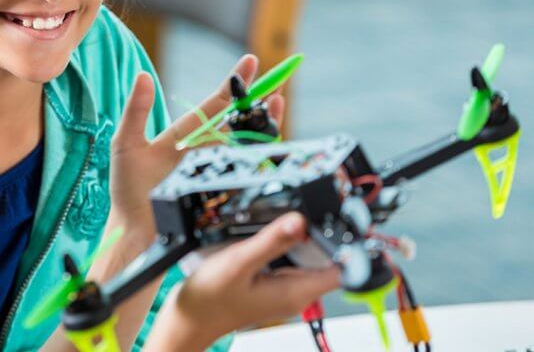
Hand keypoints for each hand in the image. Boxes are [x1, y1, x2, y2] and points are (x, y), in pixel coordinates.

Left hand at [108, 54, 284, 225]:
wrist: (134, 227)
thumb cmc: (128, 186)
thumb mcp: (127, 142)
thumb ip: (136, 110)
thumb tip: (143, 76)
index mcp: (186, 133)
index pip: (215, 103)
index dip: (234, 82)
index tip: (250, 60)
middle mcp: (205, 147)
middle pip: (239, 119)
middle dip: (260, 99)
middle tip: (278, 80)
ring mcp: (215, 167)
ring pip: (248, 140)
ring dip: (266, 122)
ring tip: (277, 102)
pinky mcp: (222, 188)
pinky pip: (247, 169)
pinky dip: (262, 155)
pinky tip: (271, 142)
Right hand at [144, 213, 340, 350]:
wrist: (189, 318)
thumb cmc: (210, 298)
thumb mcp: (240, 261)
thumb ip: (272, 240)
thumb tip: (301, 220)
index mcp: (296, 291)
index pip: (342, 268)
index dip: (343, 243)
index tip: (333, 219)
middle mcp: (295, 294)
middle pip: (326, 260)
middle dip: (318, 235)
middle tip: (300, 215)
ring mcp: (284, 291)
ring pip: (307, 259)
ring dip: (298, 241)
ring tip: (279, 226)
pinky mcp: (272, 285)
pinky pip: (289, 262)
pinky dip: (283, 248)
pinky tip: (266, 240)